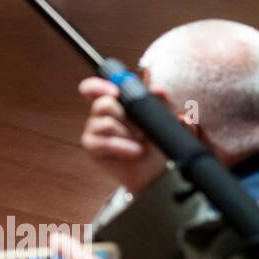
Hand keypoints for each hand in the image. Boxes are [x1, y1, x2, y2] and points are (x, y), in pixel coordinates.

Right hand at [78, 77, 167, 192]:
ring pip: (106, 123)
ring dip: (128, 134)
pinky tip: (135, 152)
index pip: (94, 88)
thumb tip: (158, 89)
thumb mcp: (166, 119)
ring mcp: (95, 130)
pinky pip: (105, 142)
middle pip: (103, 103)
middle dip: (126, 117)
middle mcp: (101, 114)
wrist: (157, 172)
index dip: (99, 86)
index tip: (114, 91)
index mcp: (115, 102)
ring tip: (140, 143)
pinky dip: (123, 147)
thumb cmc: (158, 143)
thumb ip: (162, 102)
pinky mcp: (92, 147)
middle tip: (141, 129)